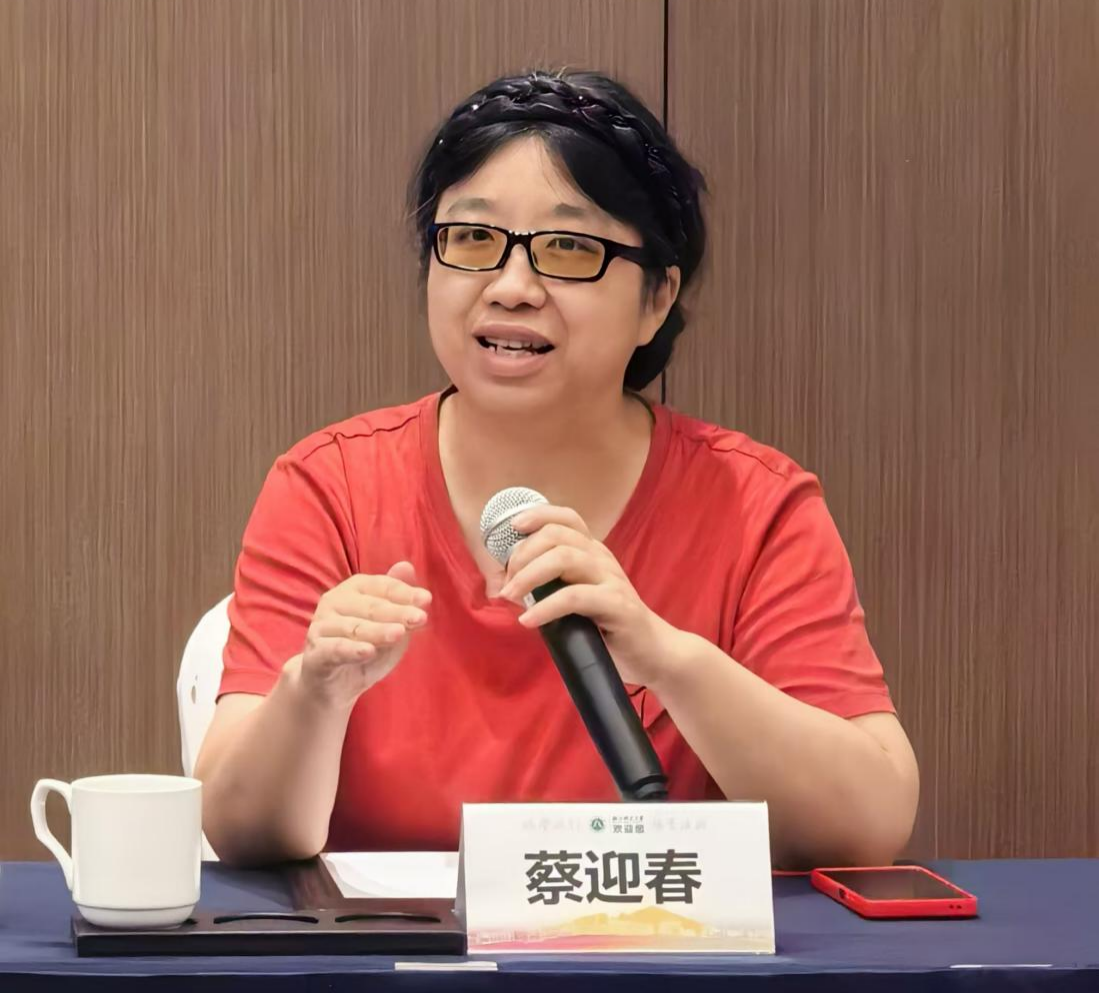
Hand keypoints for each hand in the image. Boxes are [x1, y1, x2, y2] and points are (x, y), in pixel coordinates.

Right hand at [298, 562, 431, 708]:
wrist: (334, 686)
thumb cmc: (365, 649)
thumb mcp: (389, 625)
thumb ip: (399, 600)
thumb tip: (407, 566)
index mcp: (354, 589)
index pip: (382, 586)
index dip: (405, 592)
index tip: (426, 599)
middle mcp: (334, 601)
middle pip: (371, 606)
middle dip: (398, 612)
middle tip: (420, 618)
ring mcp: (321, 626)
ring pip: (355, 628)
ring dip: (379, 630)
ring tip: (399, 633)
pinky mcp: (315, 653)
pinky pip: (335, 649)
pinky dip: (352, 649)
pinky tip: (369, 651)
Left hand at [498, 505, 686, 688]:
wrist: (651, 652)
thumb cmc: (607, 625)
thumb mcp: (577, 597)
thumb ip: (549, 585)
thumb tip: (507, 585)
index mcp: (592, 551)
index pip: (567, 517)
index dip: (538, 515)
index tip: (513, 526)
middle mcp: (602, 558)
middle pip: (557, 535)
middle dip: (523, 554)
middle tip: (507, 582)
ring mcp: (611, 580)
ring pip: (564, 558)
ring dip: (529, 576)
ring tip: (510, 596)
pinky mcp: (617, 605)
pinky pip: (575, 597)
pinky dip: (545, 607)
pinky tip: (529, 621)